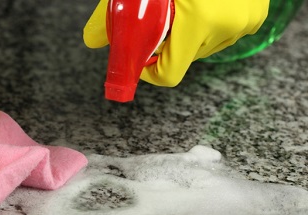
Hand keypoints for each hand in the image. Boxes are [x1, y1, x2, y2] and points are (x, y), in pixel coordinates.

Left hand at [83, 0, 268, 85]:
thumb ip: (112, 16)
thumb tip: (91, 41)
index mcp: (198, 21)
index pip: (169, 74)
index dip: (148, 70)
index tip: (139, 57)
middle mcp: (227, 26)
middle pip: (183, 58)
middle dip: (166, 46)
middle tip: (157, 20)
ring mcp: (246, 22)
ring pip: (204, 47)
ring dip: (188, 36)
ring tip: (182, 7)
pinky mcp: (257, 15)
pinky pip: (224, 33)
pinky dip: (209, 25)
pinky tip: (202, 4)